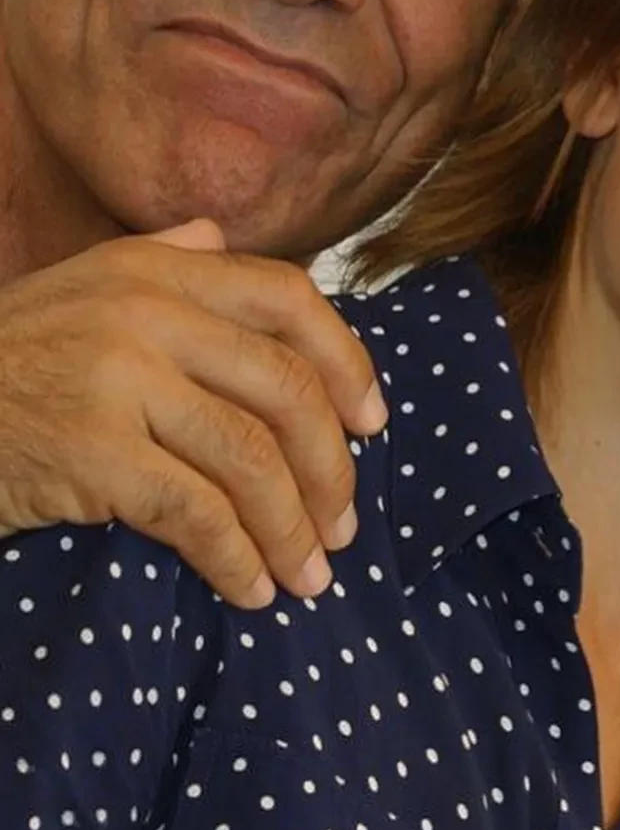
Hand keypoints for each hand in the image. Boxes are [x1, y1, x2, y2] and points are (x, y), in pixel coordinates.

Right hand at [0, 221, 385, 607]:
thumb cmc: (9, 359)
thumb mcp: (79, 287)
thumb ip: (160, 261)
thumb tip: (221, 240)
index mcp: (158, 267)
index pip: (291, 298)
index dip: (347, 362)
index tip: (372, 422)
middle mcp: (149, 310)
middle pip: (286, 389)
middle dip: (331, 467)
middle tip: (343, 526)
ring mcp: (121, 379)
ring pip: (251, 458)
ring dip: (293, 528)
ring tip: (310, 575)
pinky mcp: (94, 452)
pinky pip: (197, 513)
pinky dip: (236, 558)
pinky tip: (251, 589)